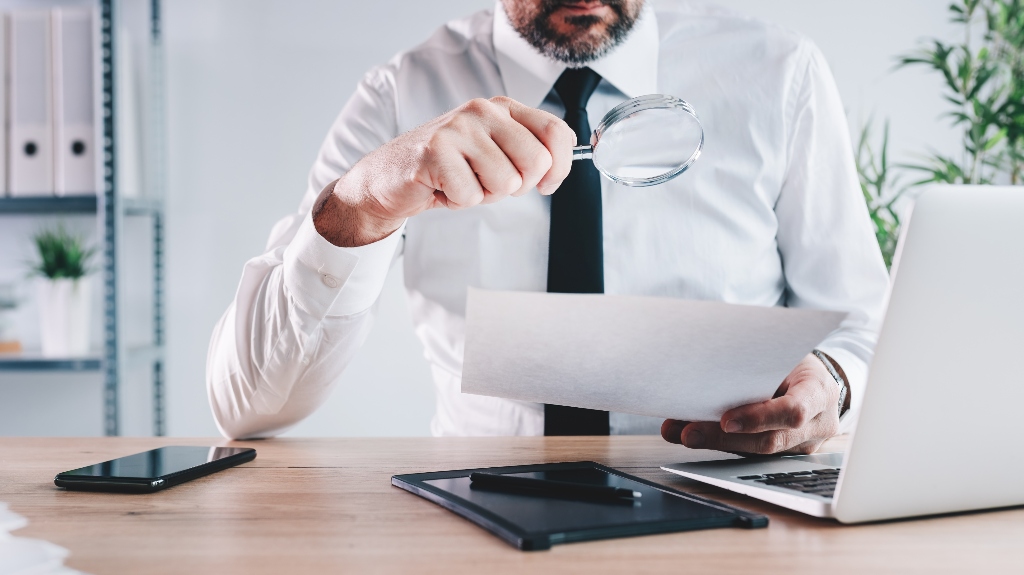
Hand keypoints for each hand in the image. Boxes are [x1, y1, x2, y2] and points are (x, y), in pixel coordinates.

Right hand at [313, 96, 575, 246]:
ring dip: (483, 195)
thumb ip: (527, 155)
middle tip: (486, 182)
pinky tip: (441, 187)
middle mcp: (482, 111)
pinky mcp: (435, 151)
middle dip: (516, 187)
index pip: (556, 133)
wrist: (389, 178)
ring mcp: (458, 128)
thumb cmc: (446, 168)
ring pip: (504, 183)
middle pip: (536, 162)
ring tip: (460, 182)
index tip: (546, 185)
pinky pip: (471, 196)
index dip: (560, 168)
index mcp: (503, 108)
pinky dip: (457, 202)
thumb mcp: (494, 154)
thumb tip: (556, 170)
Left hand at [661, 354, 845, 454]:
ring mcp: (804, 445)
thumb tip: (705, 371)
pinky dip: (720, 444)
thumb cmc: (794, 361)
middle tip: (689, 432)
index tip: (727, 421)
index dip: (760, 418)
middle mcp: (818, 424)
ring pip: (757, 452)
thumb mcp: (783, 354)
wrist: (815, 379)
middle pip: (770, 440)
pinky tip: (694, 434)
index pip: (795, 411)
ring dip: (715, 443)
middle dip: (724, 439)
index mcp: (820, 392)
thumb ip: (756, 366)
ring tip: (681, 433)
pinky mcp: (786, 455)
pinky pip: (751, 454)